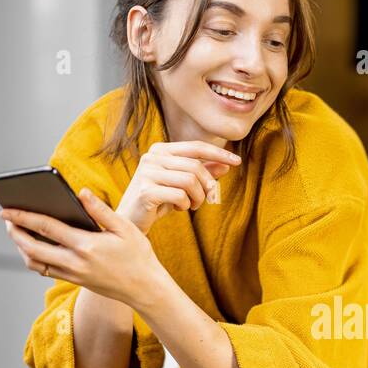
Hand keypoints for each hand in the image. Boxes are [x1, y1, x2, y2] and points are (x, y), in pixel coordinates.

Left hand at [0, 189, 165, 306]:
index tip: (6, 210)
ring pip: (35, 262)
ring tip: (18, 232)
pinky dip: (34, 258)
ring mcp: (73, 274)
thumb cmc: (138, 255)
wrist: (145, 289)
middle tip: (7, 220)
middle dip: (15, 232)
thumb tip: (81, 192)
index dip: (23, 217)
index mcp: (86, 245)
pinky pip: (45, 270)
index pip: (46, 227)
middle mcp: (75, 262)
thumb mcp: (125, 228)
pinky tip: (34, 246)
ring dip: (21, 247)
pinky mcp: (74, 281)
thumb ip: (101, 210)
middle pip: (32, 247)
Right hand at [117, 140, 240, 231]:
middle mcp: (152, 157)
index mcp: (160, 150)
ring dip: (197, 197)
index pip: (196, 147)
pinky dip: (185, 204)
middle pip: (195, 166)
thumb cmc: (158, 201)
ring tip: (191, 205)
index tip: (237, 161)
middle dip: (207, 185)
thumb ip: (202, 173)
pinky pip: (180, 195)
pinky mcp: (146, 191)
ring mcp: (147, 173)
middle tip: (205, 200)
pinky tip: (178, 208)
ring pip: (190, 180)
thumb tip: (227, 164)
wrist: (130, 221)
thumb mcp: (182, 185)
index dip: (218, 153)